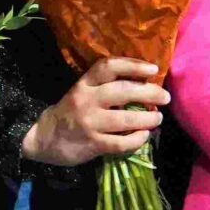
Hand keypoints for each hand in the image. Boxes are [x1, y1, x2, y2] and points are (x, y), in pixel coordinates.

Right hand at [22, 56, 168, 165]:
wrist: (43, 138)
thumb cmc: (71, 112)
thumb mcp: (82, 92)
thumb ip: (105, 87)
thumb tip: (143, 83)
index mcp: (84, 84)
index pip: (109, 66)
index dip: (133, 65)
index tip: (153, 68)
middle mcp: (86, 100)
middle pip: (123, 91)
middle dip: (149, 92)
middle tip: (165, 97)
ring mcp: (89, 123)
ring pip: (126, 119)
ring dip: (148, 118)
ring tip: (158, 118)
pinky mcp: (92, 144)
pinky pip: (121, 143)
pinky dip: (137, 140)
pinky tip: (144, 136)